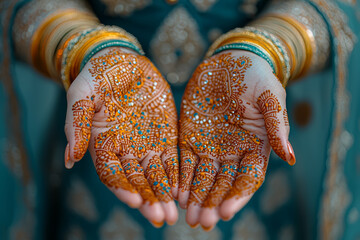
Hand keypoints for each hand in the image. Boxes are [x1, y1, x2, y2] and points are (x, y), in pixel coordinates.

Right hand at [64, 47, 178, 225]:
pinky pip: (172, 158)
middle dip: (148, 200)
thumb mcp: (82, 94)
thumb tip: (70, 159)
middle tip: (160, 218)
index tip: (135, 200)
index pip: (112, 173)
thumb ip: (76, 125)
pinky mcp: (165, 135)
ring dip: (164, 194)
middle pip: (136, 180)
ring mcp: (146, 144)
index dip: (122, 187)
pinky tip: (183, 190)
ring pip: (156, 175)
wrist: (124, 61)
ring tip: (173, 214)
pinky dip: (177, 175)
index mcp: (102, 144)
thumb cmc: (98, 76)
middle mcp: (125, 149)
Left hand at [178, 50, 294, 229]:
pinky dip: (181, 178)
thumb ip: (277, 126)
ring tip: (188, 215)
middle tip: (202, 221)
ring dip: (196, 197)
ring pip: (203, 177)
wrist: (230, 60)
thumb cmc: (256, 77)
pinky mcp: (191, 136)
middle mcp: (233, 152)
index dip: (238, 195)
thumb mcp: (271, 97)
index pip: (248, 178)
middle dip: (213, 203)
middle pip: (223, 183)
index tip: (226, 211)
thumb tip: (289, 157)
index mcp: (255, 146)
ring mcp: (211, 146)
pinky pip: (185, 161)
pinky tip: (175, 193)